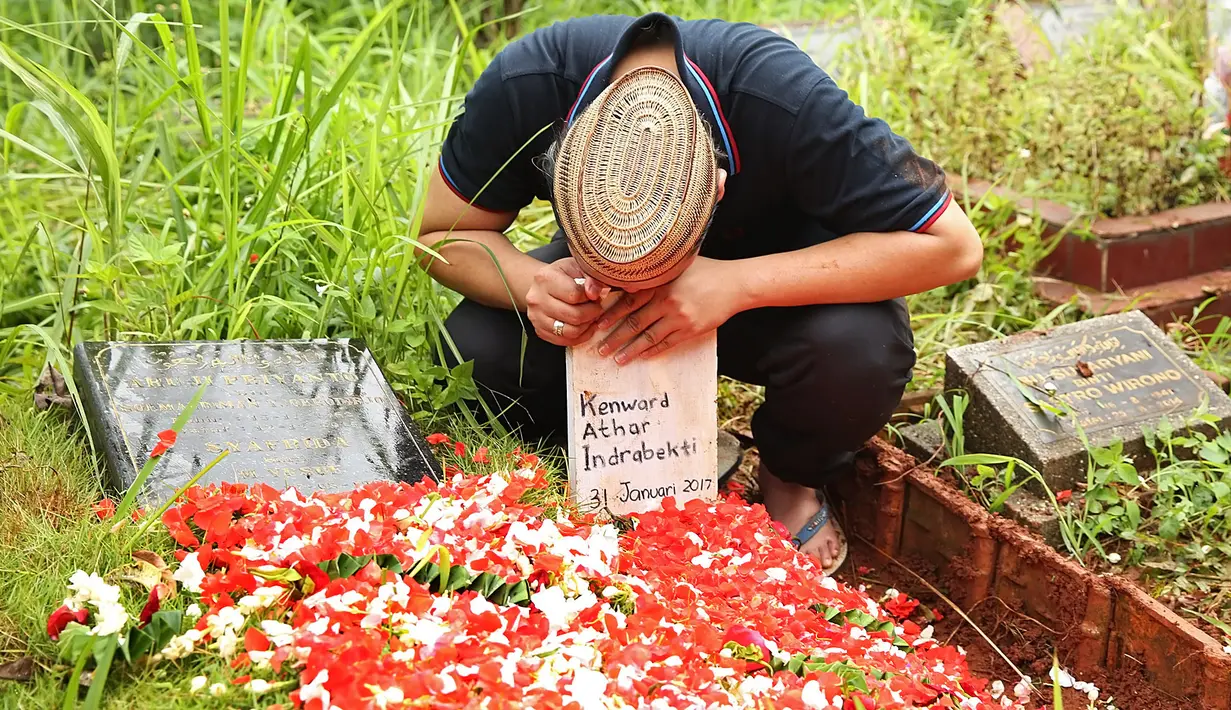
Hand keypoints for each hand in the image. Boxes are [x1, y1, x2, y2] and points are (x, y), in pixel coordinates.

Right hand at [525, 257, 611, 345]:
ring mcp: (536, 317)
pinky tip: (585, 326)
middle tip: (597, 307)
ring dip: (587, 326)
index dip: (590, 297)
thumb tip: (595, 293)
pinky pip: (565, 341)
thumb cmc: (565, 274)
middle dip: (592, 313)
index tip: (594, 294)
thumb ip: (591, 278)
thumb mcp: (579, 267)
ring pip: (570, 331)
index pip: (574, 295)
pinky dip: (580, 336)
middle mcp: (537, 298)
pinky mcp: (539, 331)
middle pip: (574, 315)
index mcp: (545, 278)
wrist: (545, 283)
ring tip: (592, 316)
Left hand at [595, 257, 742, 363]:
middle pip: (634, 323)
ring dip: (630, 350)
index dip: (611, 314)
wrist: (734, 284)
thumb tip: (627, 281)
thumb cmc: (705, 271)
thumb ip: (655, 273)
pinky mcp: (691, 329)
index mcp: (660, 283)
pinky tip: (642, 356)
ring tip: (617, 359)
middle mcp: (667, 301)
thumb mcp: (677, 265)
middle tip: (600, 348)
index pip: (628, 301)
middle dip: (615, 338)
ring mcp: (679, 317)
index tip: (598, 325)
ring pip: (648, 337)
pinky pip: (667, 343)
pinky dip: (653, 351)